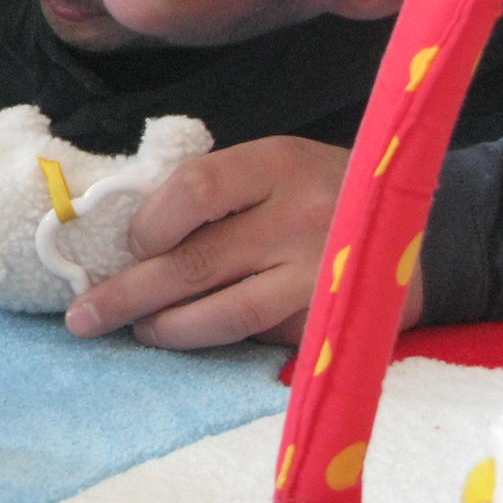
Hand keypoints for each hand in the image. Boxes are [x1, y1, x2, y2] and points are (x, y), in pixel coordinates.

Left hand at [63, 136, 424, 348]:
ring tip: (136, 330)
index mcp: (274, 163)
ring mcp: (320, 274)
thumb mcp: (268, 164)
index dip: (151, 222)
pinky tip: (188, 335)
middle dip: (129, 293)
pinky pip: (259, 336)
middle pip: (196, 262)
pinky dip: (218, 339)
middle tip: (84, 316)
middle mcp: (300, 217)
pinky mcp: (333, 319)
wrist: (418, 222)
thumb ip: (210, 190)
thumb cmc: (315, 186)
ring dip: (168, 328)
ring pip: (225, 313)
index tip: (130, 243)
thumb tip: (123, 233)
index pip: (195, 188)